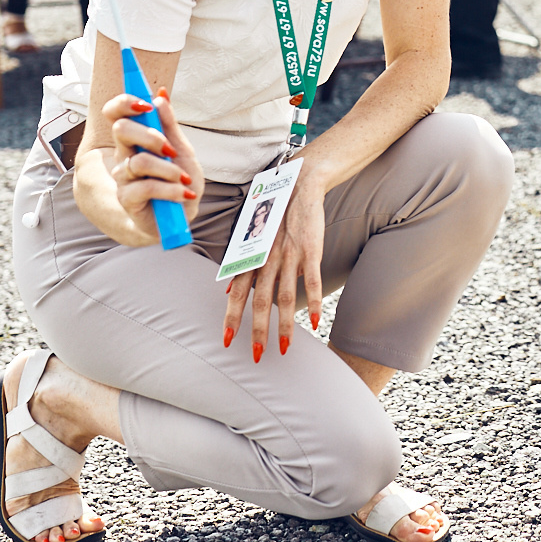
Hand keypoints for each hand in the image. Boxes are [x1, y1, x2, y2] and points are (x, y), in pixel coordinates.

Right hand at [96, 87, 201, 244]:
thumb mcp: (181, 149)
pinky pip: (144, 187)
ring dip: (168, 170)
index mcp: (135, 139)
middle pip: (121, 130)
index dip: (124, 103)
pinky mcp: (127, 199)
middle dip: (151, 136)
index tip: (146, 104)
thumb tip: (161, 94)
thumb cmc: (180, 181)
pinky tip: (181, 194)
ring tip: (183, 179)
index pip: (115, 113)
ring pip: (138, 162)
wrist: (182, 214)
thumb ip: (169, 124)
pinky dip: (170, 190)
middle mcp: (125, 155)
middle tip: (171, 150)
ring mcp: (124, 177)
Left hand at [225, 165, 326, 360]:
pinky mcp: (310, 250)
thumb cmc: (274, 214)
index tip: (227, 341)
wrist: (299, 185)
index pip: (237, 293)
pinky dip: (313, 303)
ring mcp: (289, 255)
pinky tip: (314, 324)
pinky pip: (311, 281)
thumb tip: (226, 291)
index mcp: (251, 257)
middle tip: (256, 356)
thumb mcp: (251, 238)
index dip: (231, 317)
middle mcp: (267, 258)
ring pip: (285, 296)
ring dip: (284, 325)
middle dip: (257, 330)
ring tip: (284, 349)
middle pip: (260, 300)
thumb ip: (241, 267)